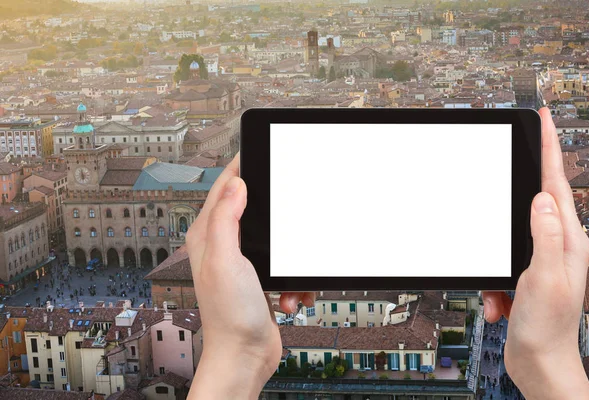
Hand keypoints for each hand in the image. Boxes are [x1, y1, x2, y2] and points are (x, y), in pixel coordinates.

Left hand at [185, 153, 313, 398]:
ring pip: (276, 237)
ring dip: (289, 257)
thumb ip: (226, 219)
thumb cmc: (229, 316)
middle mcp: (223, 245)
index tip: (258, 150)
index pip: (224, 187)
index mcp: (208, 235)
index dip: (241, 166)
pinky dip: (293, 280)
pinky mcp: (261, 277)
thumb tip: (236, 185)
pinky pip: (286, 264)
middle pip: (253, 208)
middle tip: (290, 210)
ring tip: (286, 281)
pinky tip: (288, 296)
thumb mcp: (226, 260)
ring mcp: (243, 261)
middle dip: (276, 214)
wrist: (246, 355)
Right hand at [483, 108, 588, 399]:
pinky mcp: (523, 273)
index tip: (543, 120)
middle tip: (511, 167)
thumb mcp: (544, 278)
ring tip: (501, 297)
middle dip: (516, 192)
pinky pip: (498, 264)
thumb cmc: (548, 326)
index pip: (556, 184)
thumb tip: (541, 198)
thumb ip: (544, 236)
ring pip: (507, 236)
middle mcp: (556, 243)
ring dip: (495, 265)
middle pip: (533, 201)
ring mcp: (539, 258)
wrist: (539, 362)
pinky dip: (492, 285)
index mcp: (566, 239)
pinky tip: (498, 306)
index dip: (550, 149)